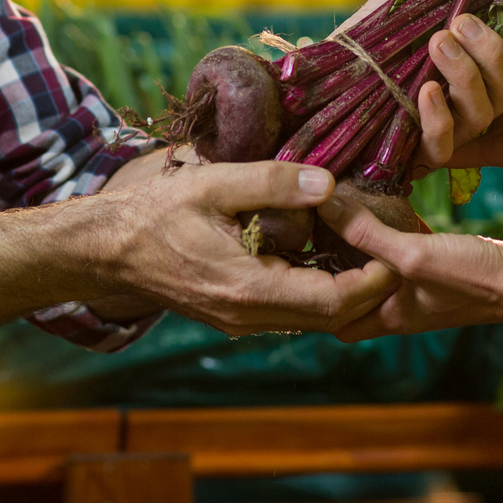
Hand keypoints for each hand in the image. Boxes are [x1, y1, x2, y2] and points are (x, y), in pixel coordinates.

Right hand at [101, 157, 396, 335]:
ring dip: (347, 290)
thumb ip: (272, 182)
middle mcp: (250, 316)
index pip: (334, 302)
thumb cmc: (156, 214)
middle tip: (395, 247)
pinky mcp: (236, 313)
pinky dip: (319, 288)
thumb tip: (328, 182)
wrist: (107, 250)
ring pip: (314, 318)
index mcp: (249, 289)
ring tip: (369, 247)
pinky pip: (291, 310)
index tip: (394, 247)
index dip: (374, 280)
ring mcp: (242, 320)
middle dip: (371, 288)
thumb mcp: (214, 184)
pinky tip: (326, 253)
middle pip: (332, 317)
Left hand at [316, 190, 502, 336]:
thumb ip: (368, 233)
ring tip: (340, 206)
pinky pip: (408, 249)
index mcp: (391, 316)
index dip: (308, 291)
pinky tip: (392, 201)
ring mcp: (427, 287)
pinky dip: (395, 229)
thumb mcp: (414, 254)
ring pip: (381, 266)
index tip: (288, 251)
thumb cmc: (478, 277)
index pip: (333, 315)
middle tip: (308, 222)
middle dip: (330, 261)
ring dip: (363, 241)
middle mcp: (405, 306)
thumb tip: (323, 204)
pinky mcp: (447, 265)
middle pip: (353, 288)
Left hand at [341, 0, 502, 174]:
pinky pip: (442, 145)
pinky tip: (423, 91)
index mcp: (483, 70)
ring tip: (438, 42)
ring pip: (482, 115)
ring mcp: (451, 131)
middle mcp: (475, 103)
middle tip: (460, 22)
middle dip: (492, 54)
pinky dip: (437, 118)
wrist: (318, 82)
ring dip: (464, 76)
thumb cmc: (370, 41)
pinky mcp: (419, 154)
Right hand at [445, 0, 502, 200]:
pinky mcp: (485, 152)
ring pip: (460, 94)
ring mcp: (493, 122)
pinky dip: (433, 121)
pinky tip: (431, 93)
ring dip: (456, 72)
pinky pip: (445, 142)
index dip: (495, 26)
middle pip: (475, 63)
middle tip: (459, 27)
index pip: (496, 35)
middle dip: (472, 45)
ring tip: (446, 46)